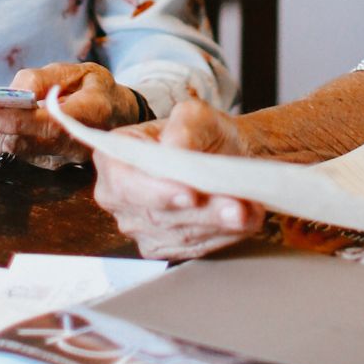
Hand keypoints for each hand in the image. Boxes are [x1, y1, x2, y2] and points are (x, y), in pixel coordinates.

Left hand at [0, 61, 144, 171]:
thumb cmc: (99, 93)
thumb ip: (54, 78)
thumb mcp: (88, 74)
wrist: (113, 123)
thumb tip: (19, 87)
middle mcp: (51, 148)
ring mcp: (33, 156)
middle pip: (2, 141)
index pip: (41, 127)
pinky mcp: (20, 154)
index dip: (12, 123)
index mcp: (76, 124)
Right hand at [91, 93, 263, 258]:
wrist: (226, 156)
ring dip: (218, 225)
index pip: (126, 182)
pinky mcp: (163, 247)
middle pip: (157, 214)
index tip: (191, 195)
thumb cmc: (205, 133)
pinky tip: (246, 221)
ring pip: (180, 235)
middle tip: (237, 206)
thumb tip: (173, 147)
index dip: (157, 192)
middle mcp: (118, 197)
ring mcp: (139, 227)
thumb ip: (183, 127)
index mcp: (114, 157)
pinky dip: (224, 236)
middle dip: (201, 212)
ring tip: (249, 211)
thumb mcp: (196, 115)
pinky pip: (194, 248)